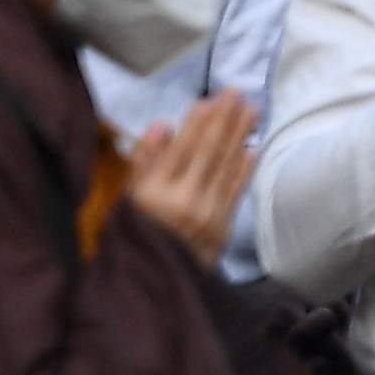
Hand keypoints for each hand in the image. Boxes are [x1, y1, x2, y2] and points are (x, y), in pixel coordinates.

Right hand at [120, 92, 254, 258]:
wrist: (154, 281)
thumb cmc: (133, 233)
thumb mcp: (122, 197)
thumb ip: (142, 161)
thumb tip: (163, 125)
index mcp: (154, 192)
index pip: (182, 149)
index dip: (198, 123)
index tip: (210, 100)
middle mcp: (184, 201)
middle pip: (208, 153)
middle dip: (224, 121)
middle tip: (237, 94)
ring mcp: (207, 215)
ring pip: (226, 168)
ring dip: (240, 137)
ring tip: (251, 111)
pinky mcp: (222, 227)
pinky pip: (235, 192)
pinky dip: (245, 170)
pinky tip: (253, 150)